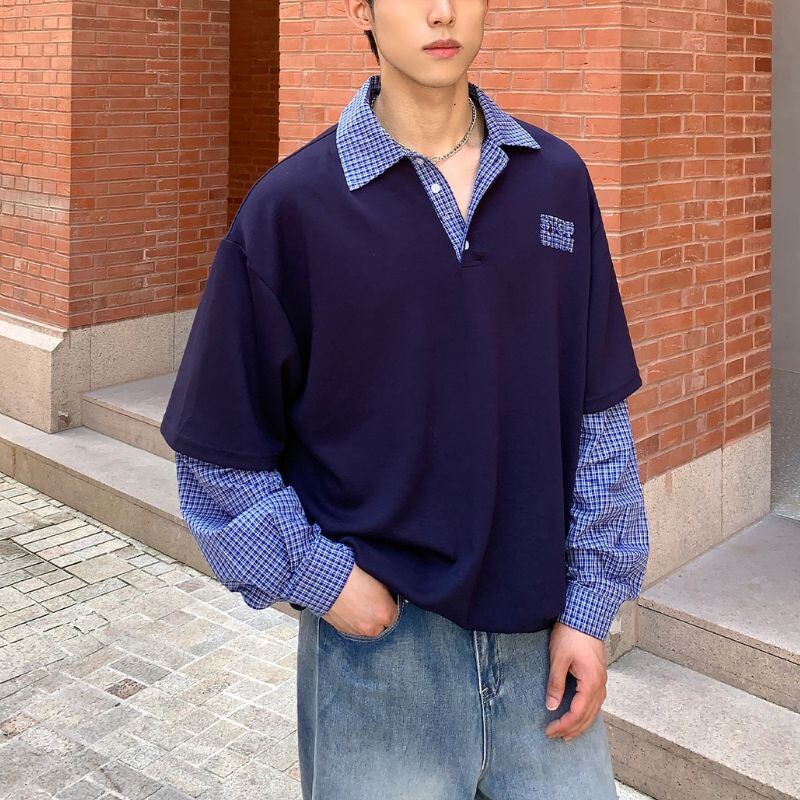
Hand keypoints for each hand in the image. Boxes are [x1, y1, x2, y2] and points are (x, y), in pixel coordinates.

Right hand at [322, 563, 397, 636]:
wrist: (326, 577)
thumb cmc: (352, 574)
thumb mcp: (378, 578)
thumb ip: (386, 592)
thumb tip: (387, 594)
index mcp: (385, 614)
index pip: (394, 614)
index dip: (387, 604)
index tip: (382, 597)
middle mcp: (372, 627)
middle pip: (380, 624)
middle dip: (376, 613)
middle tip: (368, 598)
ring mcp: (355, 630)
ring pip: (365, 626)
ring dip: (363, 617)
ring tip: (355, 600)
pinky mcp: (341, 629)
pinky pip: (351, 626)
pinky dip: (350, 618)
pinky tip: (347, 604)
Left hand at [544, 621, 607, 741]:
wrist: (585, 614)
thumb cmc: (571, 634)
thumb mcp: (558, 658)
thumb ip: (555, 683)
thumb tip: (552, 706)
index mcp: (591, 683)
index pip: (578, 713)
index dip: (563, 725)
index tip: (549, 730)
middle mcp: (600, 685)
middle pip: (588, 716)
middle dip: (572, 729)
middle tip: (555, 736)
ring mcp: (601, 680)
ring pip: (594, 710)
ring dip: (581, 723)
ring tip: (568, 732)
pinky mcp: (598, 674)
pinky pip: (595, 701)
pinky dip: (587, 712)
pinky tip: (579, 713)